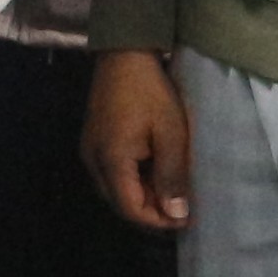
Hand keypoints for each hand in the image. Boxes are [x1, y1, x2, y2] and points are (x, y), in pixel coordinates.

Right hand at [83, 50, 190, 233]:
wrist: (124, 56)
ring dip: (143, 196)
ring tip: (173, 190)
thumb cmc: (151, 92)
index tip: (187, 219)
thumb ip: (172, 175)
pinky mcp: (93, 142)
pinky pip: (112, 174)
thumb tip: (176, 213)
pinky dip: (133, 182)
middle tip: (184, 207)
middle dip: (151, 211)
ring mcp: (90, 152)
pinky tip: (155, 172)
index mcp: (111, 161)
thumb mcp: (171, 133)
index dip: (158, 220)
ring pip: (115, 190)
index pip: (130, 208)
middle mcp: (93, 162)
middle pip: (119, 203)